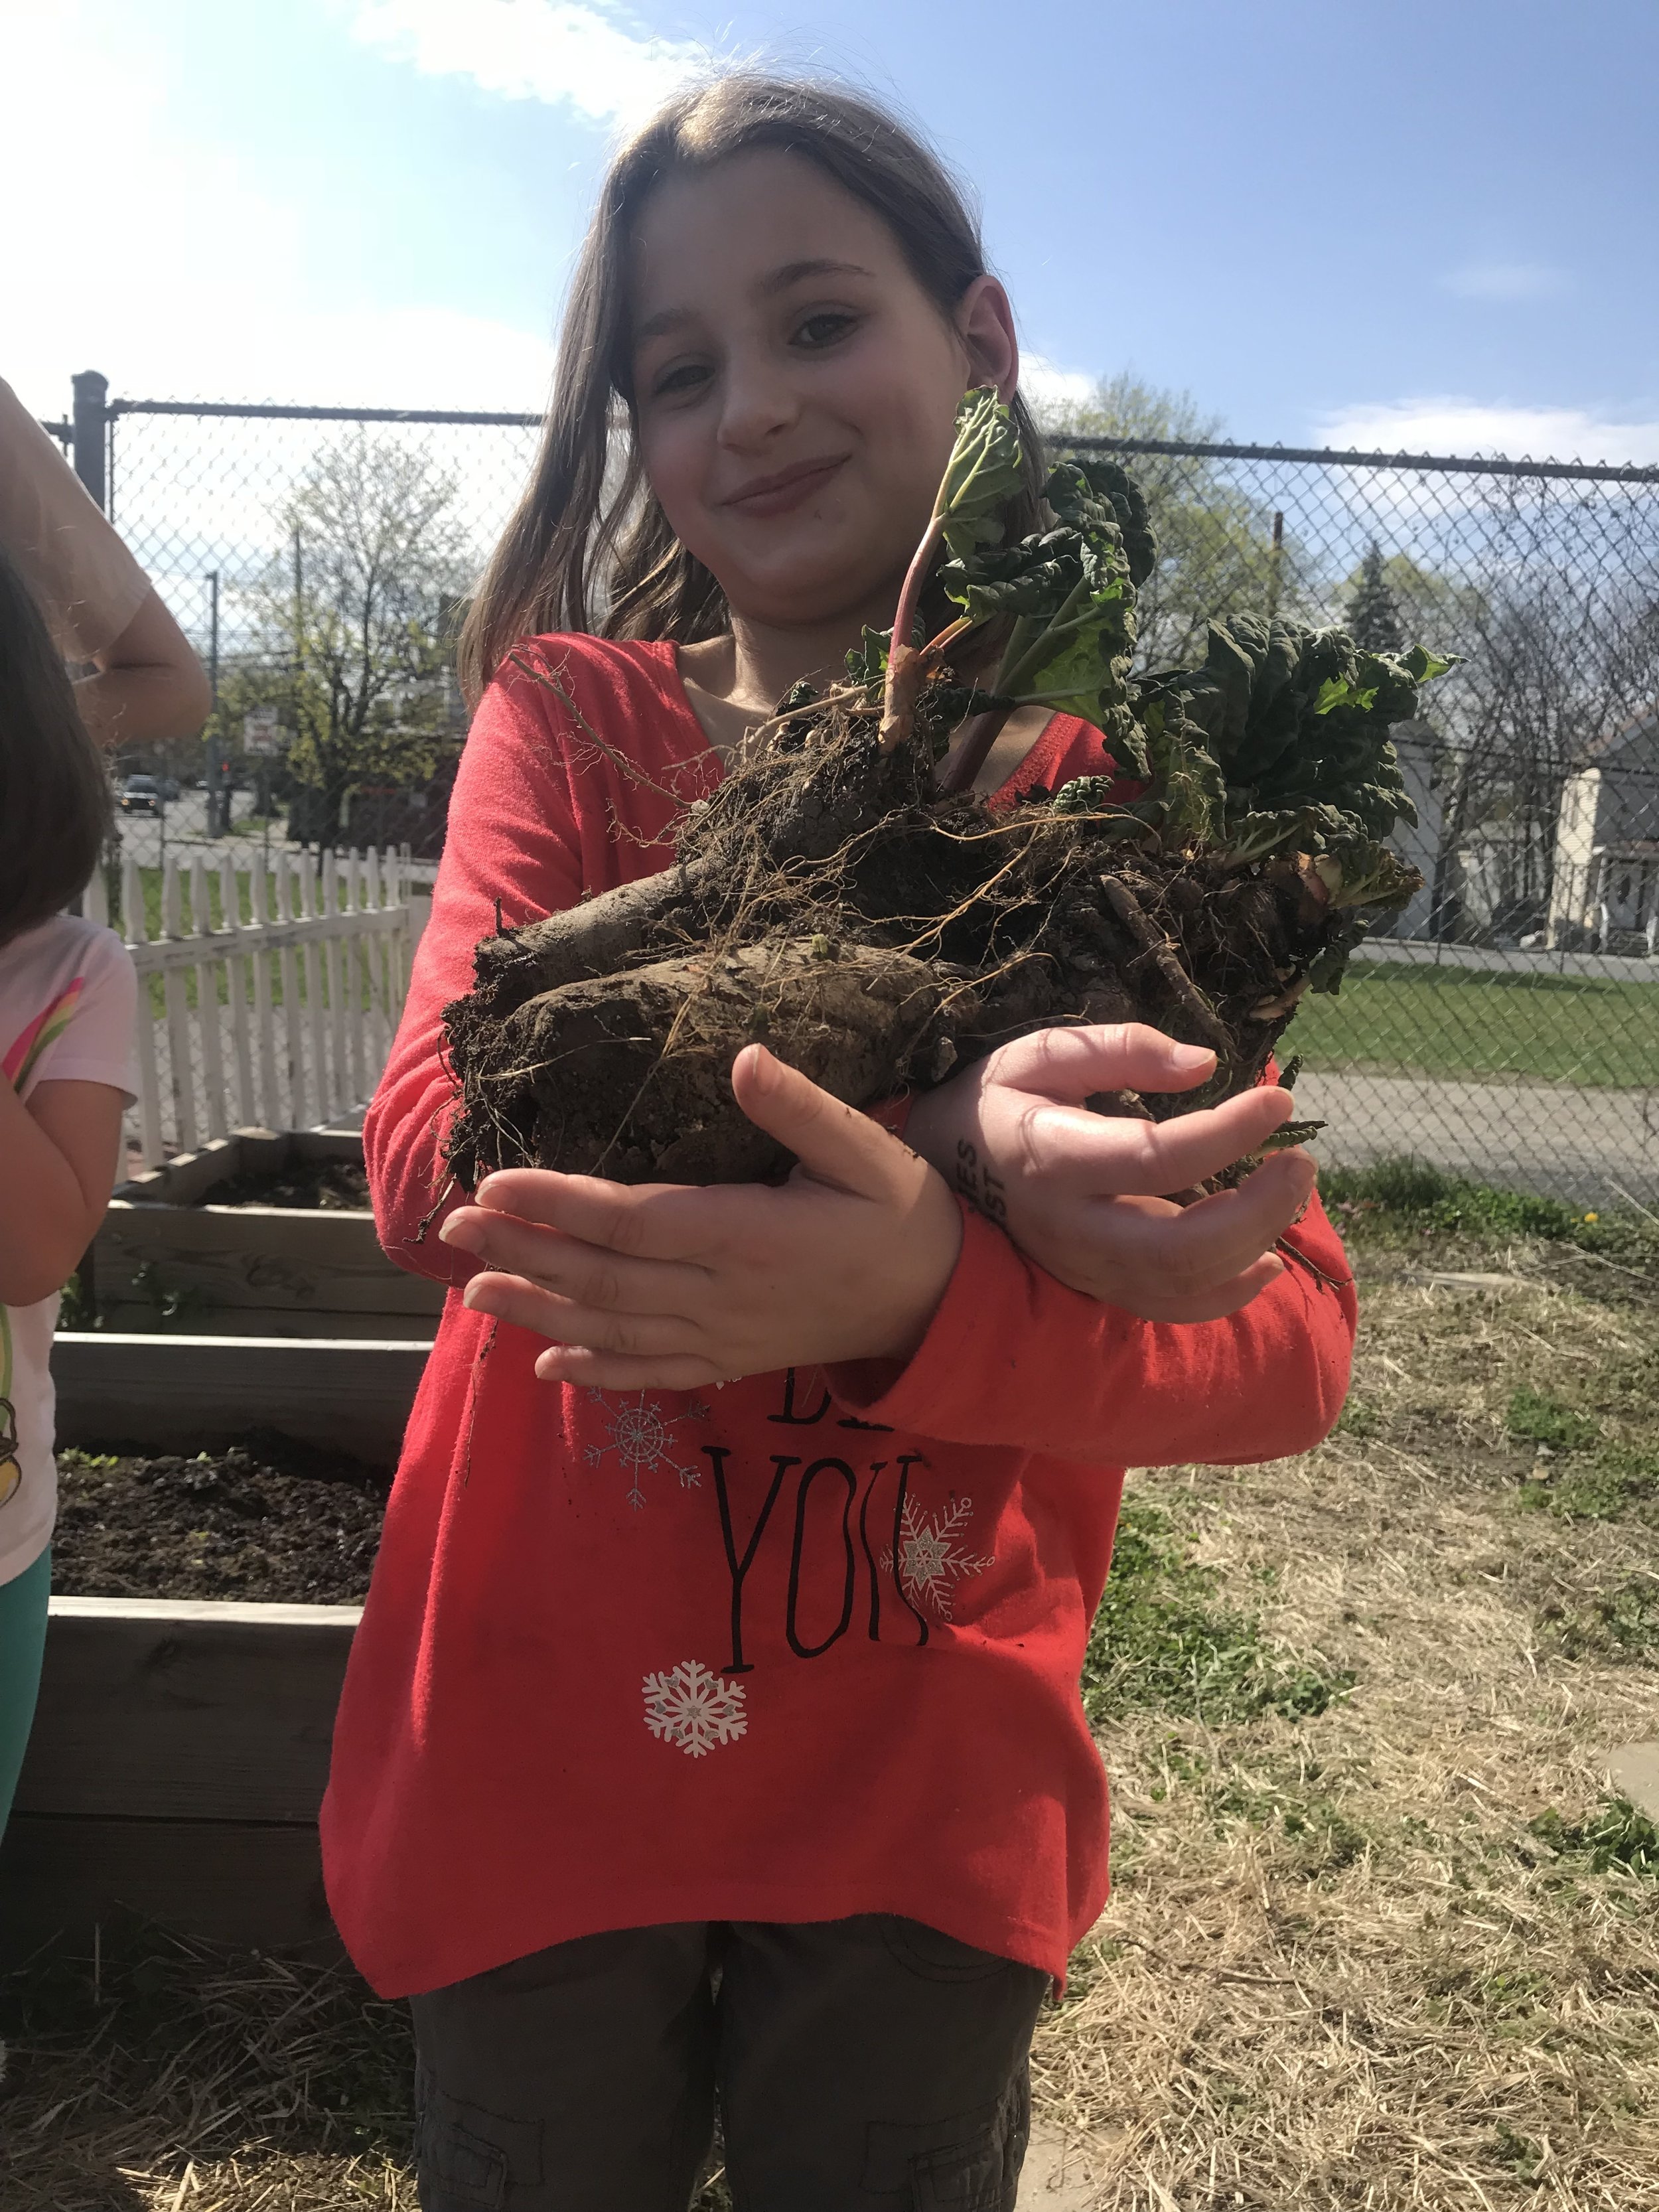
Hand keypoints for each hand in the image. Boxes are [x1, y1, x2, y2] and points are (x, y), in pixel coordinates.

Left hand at [438, 1044, 962, 1389]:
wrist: (940, 1303)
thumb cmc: (900, 1213)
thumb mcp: (864, 1149)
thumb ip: (800, 1108)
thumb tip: (743, 1058)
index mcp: (748, 1236)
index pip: (633, 1223)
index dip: (559, 1206)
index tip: (495, 1185)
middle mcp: (723, 1295)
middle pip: (605, 1279)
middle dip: (525, 1253)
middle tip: (454, 1230)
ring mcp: (723, 1336)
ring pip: (615, 1329)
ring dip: (540, 1311)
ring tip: (474, 1290)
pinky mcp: (731, 1359)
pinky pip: (653, 1373)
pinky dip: (598, 1372)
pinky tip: (547, 1366)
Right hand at [903, 1025, 1316, 1323]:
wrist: (940, 1166)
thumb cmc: (997, 1099)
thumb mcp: (1041, 1053)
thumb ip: (1119, 1049)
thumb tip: (1203, 1064)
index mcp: (1052, 1157)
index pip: (1154, 1157)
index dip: (1227, 1132)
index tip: (1278, 1099)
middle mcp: (1069, 1226)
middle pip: (1177, 1246)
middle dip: (1256, 1210)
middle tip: (1300, 1162)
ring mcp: (1083, 1266)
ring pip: (1180, 1284)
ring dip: (1253, 1245)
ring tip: (1290, 1193)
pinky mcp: (1096, 1287)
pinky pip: (1169, 1308)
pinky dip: (1228, 1293)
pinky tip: (1266, 1259)